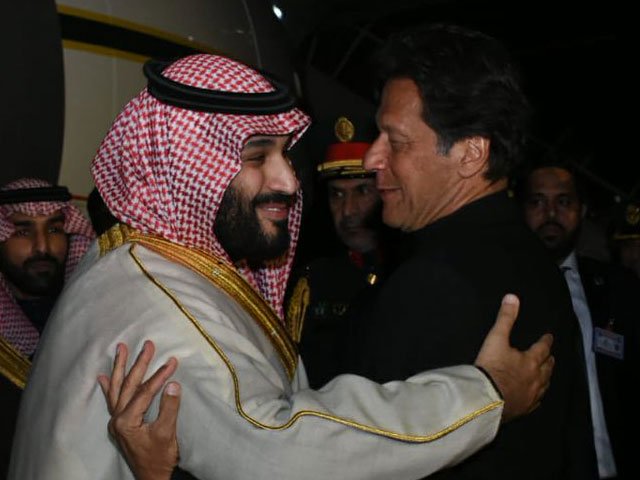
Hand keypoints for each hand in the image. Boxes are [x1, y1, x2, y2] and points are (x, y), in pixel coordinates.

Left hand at [98, 341, 180, 479]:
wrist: (150, 478)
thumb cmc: (159, 458)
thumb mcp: (167, 434)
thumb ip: (169, 408)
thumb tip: (173, 384)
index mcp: (127, 421)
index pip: (145, 392)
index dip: (159, 376)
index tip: (172, 362)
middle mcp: (117, 419)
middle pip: (129, 385)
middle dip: (138, 363)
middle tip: (147, 344)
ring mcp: (116, 421)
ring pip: (117, 389)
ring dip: (120, 368)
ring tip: (120, 348)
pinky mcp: (120, 424)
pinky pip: (112, 400)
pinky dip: (108, 387)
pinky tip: (103, 377)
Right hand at [475, 294, 554, 422]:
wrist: (487, 398)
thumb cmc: (492, 367)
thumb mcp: (496, 339)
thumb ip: (505, 319)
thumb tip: (512, 297)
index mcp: (531, 360)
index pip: (543, 348)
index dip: (546, 341)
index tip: (549, 337)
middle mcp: (536, 378)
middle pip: (547, 368)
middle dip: (549, 361)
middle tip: (551, 356)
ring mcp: (531, 395)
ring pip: (544, 385)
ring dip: (546, 377)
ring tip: (547, 374)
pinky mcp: (524, 408)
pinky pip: (535, 401)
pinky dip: (537, 395)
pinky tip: (536, 397)